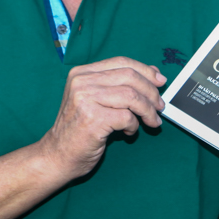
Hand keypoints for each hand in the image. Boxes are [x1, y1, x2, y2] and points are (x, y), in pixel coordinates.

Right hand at [40, 57, 165, 179]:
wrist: (58, 156)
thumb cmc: (79, 128)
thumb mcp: (95, 99)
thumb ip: (118, 84)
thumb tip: (153, 73)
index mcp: (82, 73)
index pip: (121, 62)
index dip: (145, 70)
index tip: (161, 81)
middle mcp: (82, 82)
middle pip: (130, 77)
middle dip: (151, 92)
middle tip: (160, 106)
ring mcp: (85, 99)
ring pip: (132, 96)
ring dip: (148, 111)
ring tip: (152, 122)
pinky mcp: (93, 119)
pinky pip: (127, 117)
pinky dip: (134, 126)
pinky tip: (128, 132)